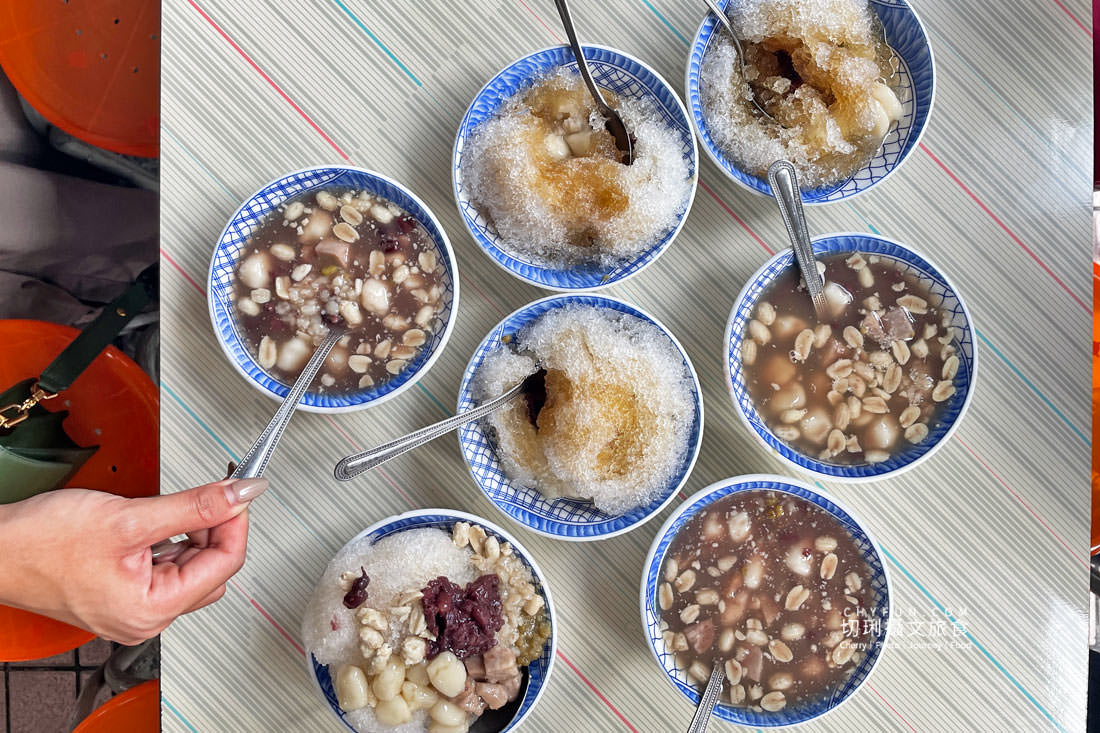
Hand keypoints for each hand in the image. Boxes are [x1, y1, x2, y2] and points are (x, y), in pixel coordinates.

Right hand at [0, 477, 267, 644]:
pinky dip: (167, 542)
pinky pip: (163, 568)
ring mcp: (133, 608)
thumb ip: (194, 507)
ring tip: (167, 511)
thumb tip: (240, 495)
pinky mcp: (122, 594)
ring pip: (189, 567)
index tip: (239, 492)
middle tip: (210, 495)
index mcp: (152, 609)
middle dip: (213, 529)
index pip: (226, 564)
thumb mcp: (131, 518)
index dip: (236, 522)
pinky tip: (151, 525)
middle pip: (212, 569)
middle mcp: (146, 618)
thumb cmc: (41, 543)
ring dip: (189, 535)